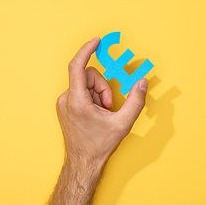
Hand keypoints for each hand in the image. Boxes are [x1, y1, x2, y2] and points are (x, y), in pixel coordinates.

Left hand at [56, 37, 148, 169]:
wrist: (83, 163)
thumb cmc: (99, 146)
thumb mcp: (123, 124)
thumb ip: (136, 101)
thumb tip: (142, 83)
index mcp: (77, 102)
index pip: (77, 66)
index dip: (87, 50)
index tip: (96, 41)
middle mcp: (66, 100)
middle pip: (88, 76)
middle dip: (103, 88)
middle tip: (108, 107)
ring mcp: (63, 103)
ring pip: (85, 84)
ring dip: (98, 95)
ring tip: (102, 113)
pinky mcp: (65, 106)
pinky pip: (81, 92)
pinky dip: (92, 99)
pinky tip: (95, 114)